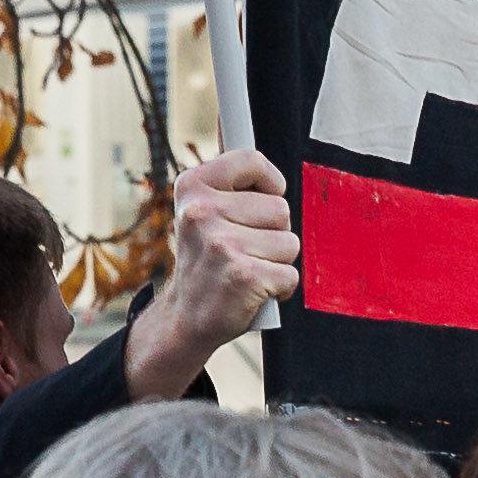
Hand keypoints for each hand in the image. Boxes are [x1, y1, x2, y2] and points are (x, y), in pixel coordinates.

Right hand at [122, 148, 300, 397]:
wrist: (186, 317)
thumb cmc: (207, 262)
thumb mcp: (203, 213)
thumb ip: (234, 188)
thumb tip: (272, 170)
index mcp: (192, 188)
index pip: (250, 160)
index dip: (270, 181)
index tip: (265, 196)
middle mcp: (201, 212)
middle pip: (280, 207)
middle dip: (274, 233)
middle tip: (245, 250)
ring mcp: (222, 244)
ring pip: (289, 242)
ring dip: (277, 262)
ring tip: (248, 269)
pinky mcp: (243, 275)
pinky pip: (290, 274)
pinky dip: (280, 288)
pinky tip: (254, 291)